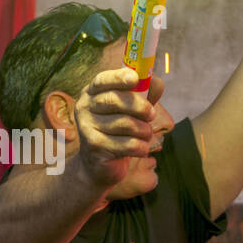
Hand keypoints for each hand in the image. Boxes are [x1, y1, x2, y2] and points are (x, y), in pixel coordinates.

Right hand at [72, 66, 154, 190]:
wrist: (98, 165)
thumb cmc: (116, 131)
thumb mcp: (130, 109)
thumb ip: (144, 94)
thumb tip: (157, 83)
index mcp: (91, 93)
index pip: (102, 80)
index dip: (119, 77)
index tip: (135, 78)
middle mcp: (85, 107)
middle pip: (115, 100)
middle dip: (140, 107)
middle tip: (152, 115)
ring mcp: (87, 127)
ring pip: (126, 124)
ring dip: (144, 130)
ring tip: (146, 135)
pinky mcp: (95, 147)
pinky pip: (128, 144)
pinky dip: (141, 147)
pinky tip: (141, 149)